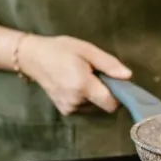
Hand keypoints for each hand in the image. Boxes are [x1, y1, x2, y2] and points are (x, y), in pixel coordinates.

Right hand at [17, 35, 131, 115]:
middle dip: (106, 92)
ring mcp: (68, 108)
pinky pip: (84, 107)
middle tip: (96, 74)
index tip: (116, 82)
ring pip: (95, 107)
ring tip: (83, 77)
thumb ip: (109, 64)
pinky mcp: (64, 110)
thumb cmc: (61, 50)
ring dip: (95, 95)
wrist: (33, 57)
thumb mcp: (87, 50)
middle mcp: (76, 102)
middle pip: (104, 105)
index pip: (111, 104)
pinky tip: (76, 84)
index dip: (119, 95)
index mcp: (83, 86)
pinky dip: (86, 98)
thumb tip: (128, 76)